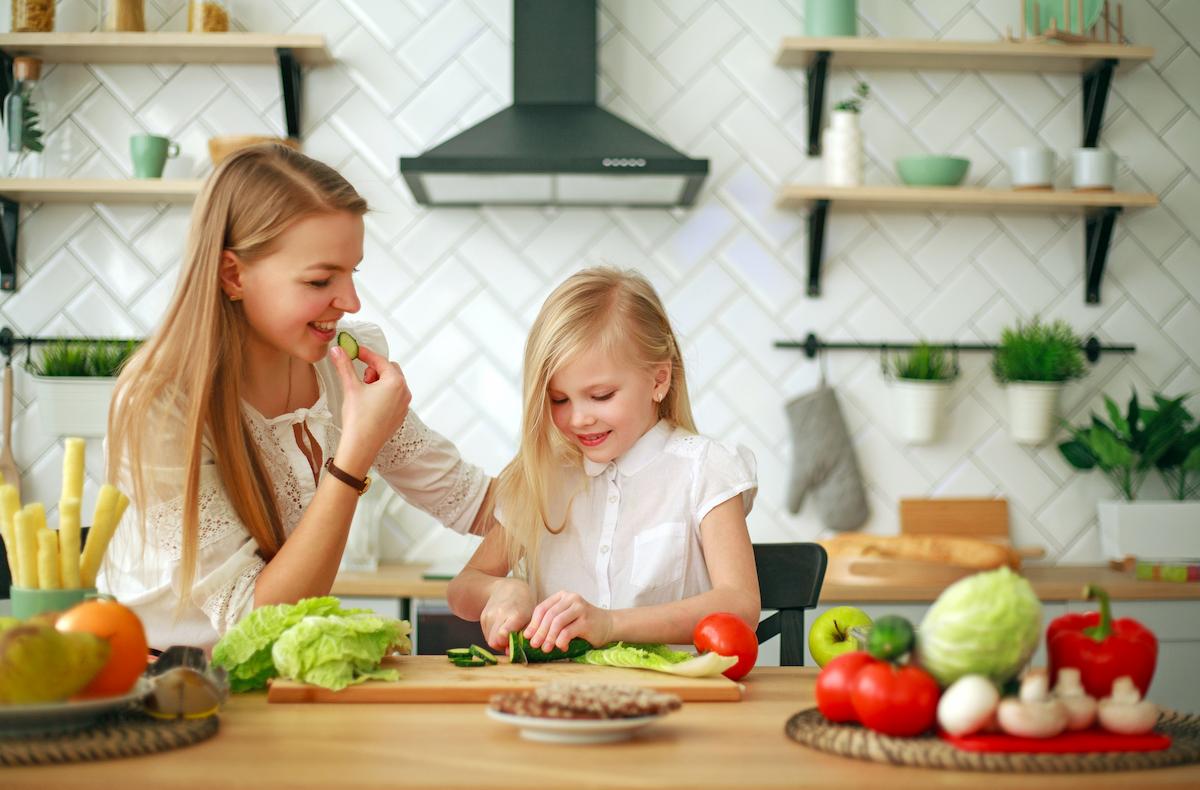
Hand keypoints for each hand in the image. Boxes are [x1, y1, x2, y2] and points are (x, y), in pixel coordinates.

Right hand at [329, 343, 410, 474]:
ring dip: (379, 382)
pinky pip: (394, 397)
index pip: (380, 360)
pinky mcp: (400, 415)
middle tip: (361, 380)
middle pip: (390, 370)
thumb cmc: (358, 418)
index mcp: (395, 382)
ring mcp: (404, 405)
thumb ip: (344, 365)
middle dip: (374, 370)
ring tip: (364, 393)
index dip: (366, 354)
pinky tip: (370, 404)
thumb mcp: (351, 387)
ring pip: (393, 384)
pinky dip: (383, 395)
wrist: (361, 446)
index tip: (355, 351)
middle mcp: (405, 392)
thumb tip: (337, 350)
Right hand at [480, 578, 534, 651]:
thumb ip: (522, 636)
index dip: (508, 644)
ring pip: (489, 640)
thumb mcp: (530, 618)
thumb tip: (508, 652)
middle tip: (513, 641)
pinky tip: (501, 628)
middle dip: (503, 646)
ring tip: (508, 633)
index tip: (516, 644)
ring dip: (499, 641)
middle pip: (494, 641)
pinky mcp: (482, 616)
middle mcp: (499, 614)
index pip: (503, 635)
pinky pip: (486, 635)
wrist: (508, 588)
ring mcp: (489, 614)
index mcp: (515, 614)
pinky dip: (494, 636)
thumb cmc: (524, 604)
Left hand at [525, 591, 612, 651]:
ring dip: (548, 637)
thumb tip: (530, 636)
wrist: (608, 624)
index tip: (527, 636)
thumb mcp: (566, 618)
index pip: (542, 608)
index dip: (533, 623)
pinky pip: (568, 631)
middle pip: (549, 615)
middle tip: (534, 645)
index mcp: (563, 596)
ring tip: (545, 648)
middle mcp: (571, 599)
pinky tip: (561, 647)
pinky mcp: (586, 621)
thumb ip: (551, 622)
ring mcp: (580, 608)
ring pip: (557, 622)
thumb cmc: (583, 623)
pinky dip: (560, 641)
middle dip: (539, 632)